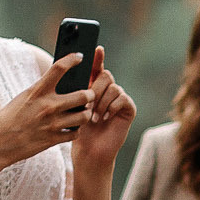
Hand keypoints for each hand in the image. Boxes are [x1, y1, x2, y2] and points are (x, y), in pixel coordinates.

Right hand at [0, 51, 94, 177]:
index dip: (72, 59)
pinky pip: (76, 133)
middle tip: (89, 94)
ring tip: (82, 112)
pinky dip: (76, 131)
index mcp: (37, 91)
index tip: (80, 57)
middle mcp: (47, 106)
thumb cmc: (9, 118)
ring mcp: (52, 124)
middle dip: (90, 94)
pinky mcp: (53, 139)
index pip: (59, 68)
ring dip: (86, 114)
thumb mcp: (23, 98)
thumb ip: (41, 91)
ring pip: (84, 116)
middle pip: (83, 95)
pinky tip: (72, 128)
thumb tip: (61, 85)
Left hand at [67, 55, 135, 173]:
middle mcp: (108, 90)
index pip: (96, 67)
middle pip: (106, 75)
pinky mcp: (128, 109)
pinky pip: (122, 98)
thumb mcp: (72, 106)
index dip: (97, 57)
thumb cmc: (78, 131)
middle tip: (87, 104)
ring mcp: (120, 99)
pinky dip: (111, 107)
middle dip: (95, 88)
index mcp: (94, 87)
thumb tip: (71, 68)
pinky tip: (104, 118)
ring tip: (94, 117)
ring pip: (113, 86)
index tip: (97, 48)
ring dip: (101, 102)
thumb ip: (75, 88)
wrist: (89, 151)